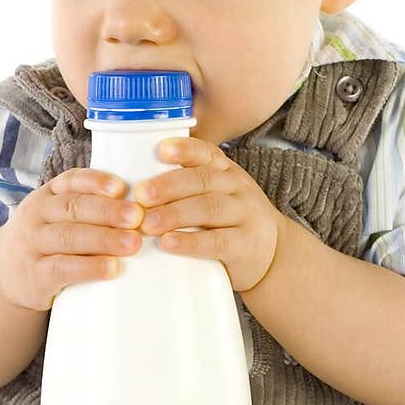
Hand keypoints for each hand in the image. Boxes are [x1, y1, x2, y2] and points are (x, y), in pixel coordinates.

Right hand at [0, 168, 143, 310]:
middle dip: (108, 211)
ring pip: (69, 237)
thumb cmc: (47, 242)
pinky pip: (62, 268)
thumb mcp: (57, 217)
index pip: (71, 180)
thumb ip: (88, 208)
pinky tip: (112, 268)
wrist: (6, 275)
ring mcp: (32, 245)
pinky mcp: (35, 276)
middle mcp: (36, 215)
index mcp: (47, 195)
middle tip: (139, 217)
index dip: (96, 182)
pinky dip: (89, 268)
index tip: (122, 187)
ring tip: (134, 243)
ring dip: (104, 239)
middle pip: (73, 208)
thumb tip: (145, 205)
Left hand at [133, 136, 282, 293]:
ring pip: (209, 208)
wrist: (273, 255)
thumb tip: (132, 182)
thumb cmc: (229, 222)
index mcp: (225, 172)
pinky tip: (169, 243)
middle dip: (168, 186)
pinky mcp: (245, 246)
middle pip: (202, 180)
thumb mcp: (216, 195)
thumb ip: (187, 186)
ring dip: (174, 214)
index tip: (160, 150)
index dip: (185, 149)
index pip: (206, 153)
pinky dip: (191, 242)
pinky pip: (218, 241)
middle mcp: (237, 188)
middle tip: (139, 195)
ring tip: (146, 223)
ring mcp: (245, 216)